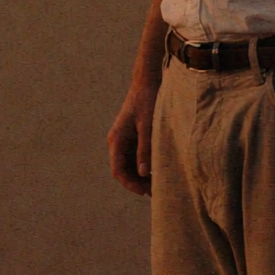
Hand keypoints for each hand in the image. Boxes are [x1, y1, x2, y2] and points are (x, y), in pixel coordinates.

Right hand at [108, 81, 159, 196]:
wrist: (147, 82)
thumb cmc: (147, 101)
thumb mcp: (148, 125)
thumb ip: (145, 148)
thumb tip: (143, 173)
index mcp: (117, 140)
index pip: (118, 170)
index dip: (129, 184)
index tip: (144, 192)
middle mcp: (118, 142)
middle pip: (124, 170)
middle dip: (137, 182)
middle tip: (155, 192)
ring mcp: (125, 140)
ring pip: (130, 165)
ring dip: (141, 176)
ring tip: (157, 185)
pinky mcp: (134, 137)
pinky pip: (136, 157)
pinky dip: (144, 165)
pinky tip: (157, 171)